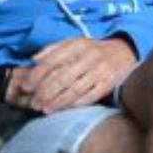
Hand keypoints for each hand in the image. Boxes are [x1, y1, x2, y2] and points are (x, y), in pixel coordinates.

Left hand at [8, 36, 137, 113]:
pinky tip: (64, 110)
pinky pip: (89, 97)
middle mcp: (89, 57)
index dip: (37, 75)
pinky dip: (75, 104)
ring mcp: (100, 71)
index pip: (53, 60)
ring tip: (45, 110)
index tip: (26, 86)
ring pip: (75, 89)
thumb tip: (34, 59)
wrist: (125, 51)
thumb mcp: (75, 43)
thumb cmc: (94, 49)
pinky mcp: (108, 84)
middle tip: (33, 103)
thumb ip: (53, 49)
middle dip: (45, 92)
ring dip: (58, 102)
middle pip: (62, 78)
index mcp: (78, 45)